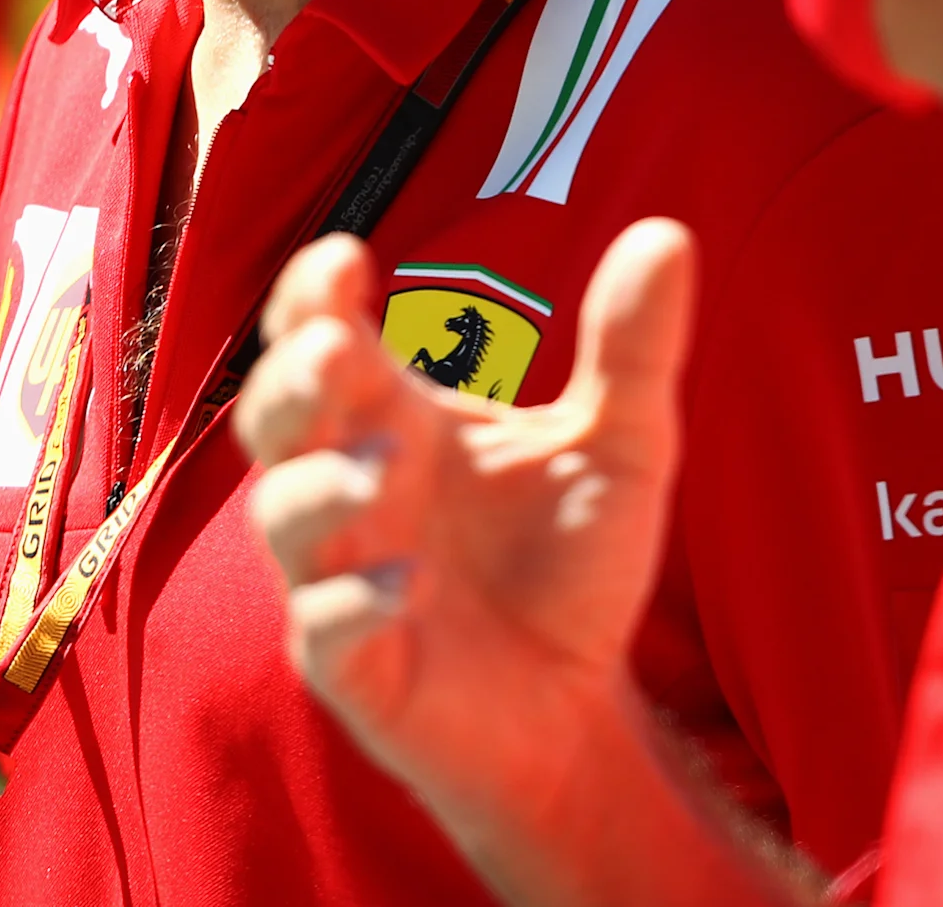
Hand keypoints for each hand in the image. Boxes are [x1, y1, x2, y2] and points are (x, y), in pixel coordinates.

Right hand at [236, 219, 697, 843]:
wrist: (579, 708)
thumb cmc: (570, 563)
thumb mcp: (623, 447)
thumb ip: (633, 349)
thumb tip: (667, 234)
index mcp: (395, 419)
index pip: (319, 339)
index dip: (311, 297)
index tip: (343, 258)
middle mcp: (351, 490)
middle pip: (274, 418)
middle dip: (291, 379)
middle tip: (335, 350)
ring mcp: (341, 578)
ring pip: (284, 517)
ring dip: (324, 488)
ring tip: (389, 472)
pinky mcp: (356, 670)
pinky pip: (323, 631)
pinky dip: (352, 604)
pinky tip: (407, 588)